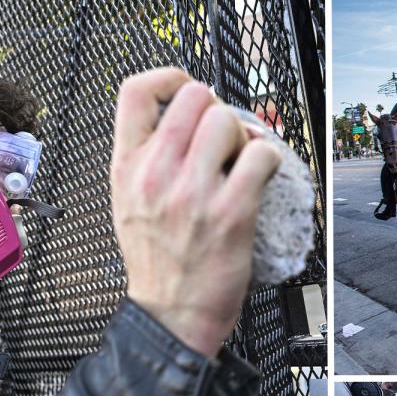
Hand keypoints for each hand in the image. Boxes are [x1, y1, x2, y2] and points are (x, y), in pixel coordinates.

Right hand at [110, 69, 279, 357]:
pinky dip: (269, 158)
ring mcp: (193, 193)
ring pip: (229, 120)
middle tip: (222, 140)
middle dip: (217, 112)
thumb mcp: (128, 202)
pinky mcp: (231, 212)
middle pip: (195, 96)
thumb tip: (184, 119)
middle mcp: (155, 174)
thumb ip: (146, 158)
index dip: (169, 79)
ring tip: (239, 162)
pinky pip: (262, 155)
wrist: (171, 316)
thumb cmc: (157, 263)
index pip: (135, 90)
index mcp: (127, 167)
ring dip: (243, 135)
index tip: (186, 92)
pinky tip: (259, 176)